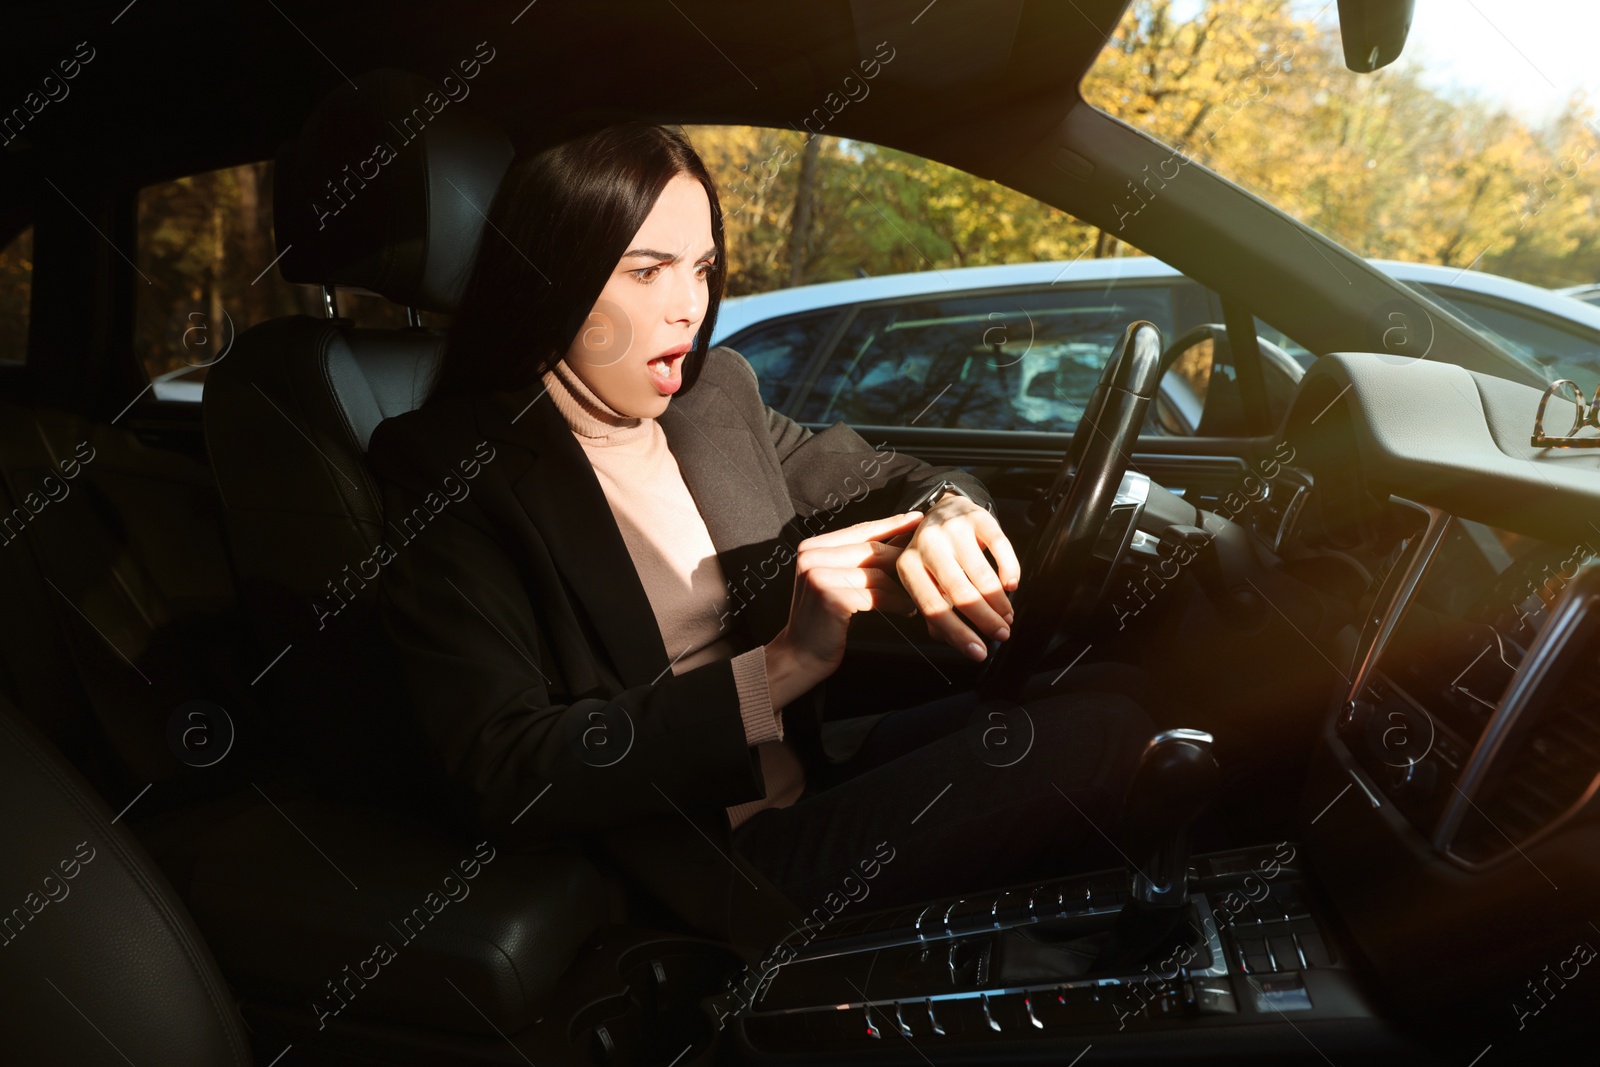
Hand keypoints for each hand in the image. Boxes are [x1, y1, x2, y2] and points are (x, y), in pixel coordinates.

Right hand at [764, 511, 923, 707]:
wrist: (800, 656)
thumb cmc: (824, 621)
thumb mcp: (838, 582)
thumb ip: (862, 560)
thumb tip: (902, 539)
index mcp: (813, 547)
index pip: (860, 529)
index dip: (891, 524)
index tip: (917, 519)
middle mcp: (812, 556)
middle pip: (871, 549)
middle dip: (902, 559)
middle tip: (926, 567)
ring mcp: (819, 576)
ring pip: (876, 573)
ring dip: (902, 587)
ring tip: (916, 597)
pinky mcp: (831, 597)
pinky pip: (876, 595)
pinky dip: (896, 603)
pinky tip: (906, 610)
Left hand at [896, 494, 1021, 660]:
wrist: (944, 509)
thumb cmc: (934, 555)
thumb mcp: (925, 580)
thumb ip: (934, 609)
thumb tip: (947, 639)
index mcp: (908, 565)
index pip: (933, 607)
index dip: (958, 633)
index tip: (978, 653)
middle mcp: (927, 544)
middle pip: (959, 592)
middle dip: (985, 620)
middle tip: (1001, 635)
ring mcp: (952, 528)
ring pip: (981, 574)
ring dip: (999, 602)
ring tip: (1007, 616)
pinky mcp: (978, 517)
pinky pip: (1000, 547)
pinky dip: (1009, 570)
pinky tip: (1012, 585)